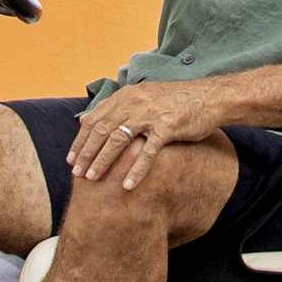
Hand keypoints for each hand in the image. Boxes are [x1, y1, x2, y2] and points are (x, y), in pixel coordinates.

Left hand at [76, 76, 226, 190]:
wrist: (210, 97)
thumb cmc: (177, 102)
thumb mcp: (144, 97)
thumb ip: (119, 108)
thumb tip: (89, 120)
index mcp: (127, 95)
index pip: (94, 119)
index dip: (80, 140)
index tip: (71, 159)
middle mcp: (135, 102)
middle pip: (102, 130)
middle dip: (86, 154)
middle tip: (76, 174)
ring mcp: (151, 114)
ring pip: (118, 140)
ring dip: (102, 161)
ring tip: (92, 179)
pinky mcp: (168, 127)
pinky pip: (148, 152)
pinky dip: (136, 170)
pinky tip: (128, 186)